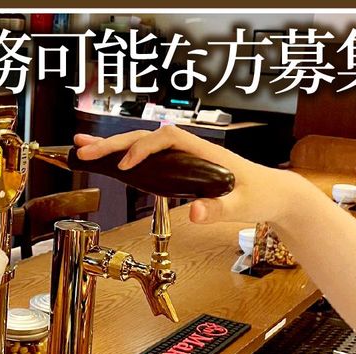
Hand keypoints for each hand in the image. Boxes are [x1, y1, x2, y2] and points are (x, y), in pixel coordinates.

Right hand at [74, 125, 315, 226]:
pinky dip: (124, 157)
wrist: (274, 192)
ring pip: (142, 145)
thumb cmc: (261, 195)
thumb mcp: (243, 206)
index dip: (143, 149)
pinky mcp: (179, 168)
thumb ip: (219, 209)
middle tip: (84, 150)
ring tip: (82, 149)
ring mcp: (182, 158)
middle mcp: (189, 150)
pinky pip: (148, 158)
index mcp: (203, 152)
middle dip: (113, 144)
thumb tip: (194, 213)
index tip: (127, 167)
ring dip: (111, 146)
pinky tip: (106, 162)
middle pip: (145, 138)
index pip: (166, 139)